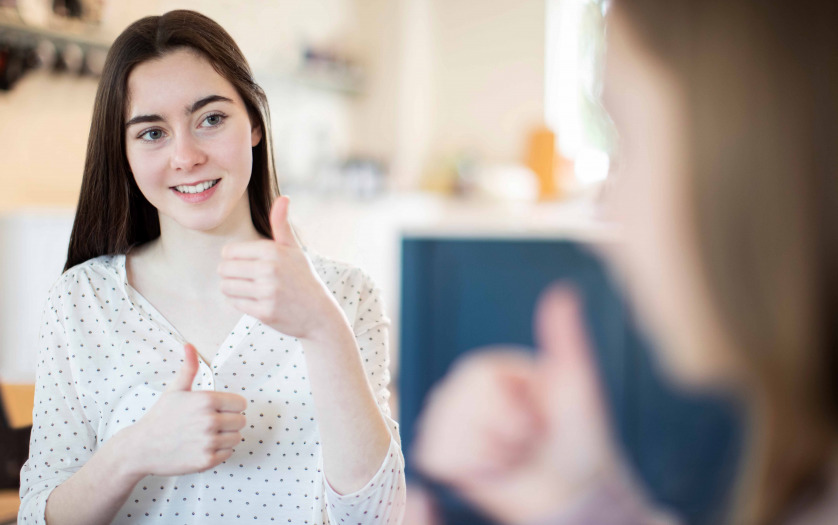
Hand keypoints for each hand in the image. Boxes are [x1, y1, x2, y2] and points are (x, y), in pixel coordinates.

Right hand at [124, 344, 246, 476]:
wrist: (141, 448)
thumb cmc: (160, 418)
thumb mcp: (175, 389)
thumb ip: (189, 368)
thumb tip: (189, 346)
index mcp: (205, 400)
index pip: (241, 404)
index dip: (231, 406)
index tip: (219, 409)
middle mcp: (209, 420)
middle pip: (241, 421)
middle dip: (229, 422)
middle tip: (210, 423)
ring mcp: (208, 442)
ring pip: (236, 438)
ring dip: (225, 437)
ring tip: (206, 435)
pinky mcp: (206, 460)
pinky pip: (228, 453)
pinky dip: (219, 452)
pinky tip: (203, 446)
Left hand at [218, 196, 344, 340]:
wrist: (319, 313)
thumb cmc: (302, 278)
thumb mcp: (294, 249)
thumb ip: (282, 224)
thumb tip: (284, 198)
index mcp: (272, 250)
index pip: (229, 252)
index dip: (234, 259)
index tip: (248, 264)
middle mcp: (269, 269)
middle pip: (224, 269)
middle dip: (231, 275)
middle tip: (248, 279)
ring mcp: (267, 291)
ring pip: (226, 287)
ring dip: (234, 290)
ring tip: (251, 290)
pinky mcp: (264, 311)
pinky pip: (235, 304)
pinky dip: (242, 304)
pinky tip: (257, 302)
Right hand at [412, 287, 619, 524]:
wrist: (572, 487)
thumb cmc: (577, 435)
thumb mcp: (576, 381)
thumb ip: (566, 337)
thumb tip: (563, 292)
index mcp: (488, 368)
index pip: (475, 383)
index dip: (510, 411)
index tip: (538, 417)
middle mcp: (461, 389)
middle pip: (457, 411)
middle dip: (502, 436)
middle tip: (527, 439)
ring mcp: (447, 421)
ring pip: (446, 437)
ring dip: (488, 457)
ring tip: (511, 455)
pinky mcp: (441, 454)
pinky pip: (436, 459)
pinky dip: (468, 471)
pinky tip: (493, 469)